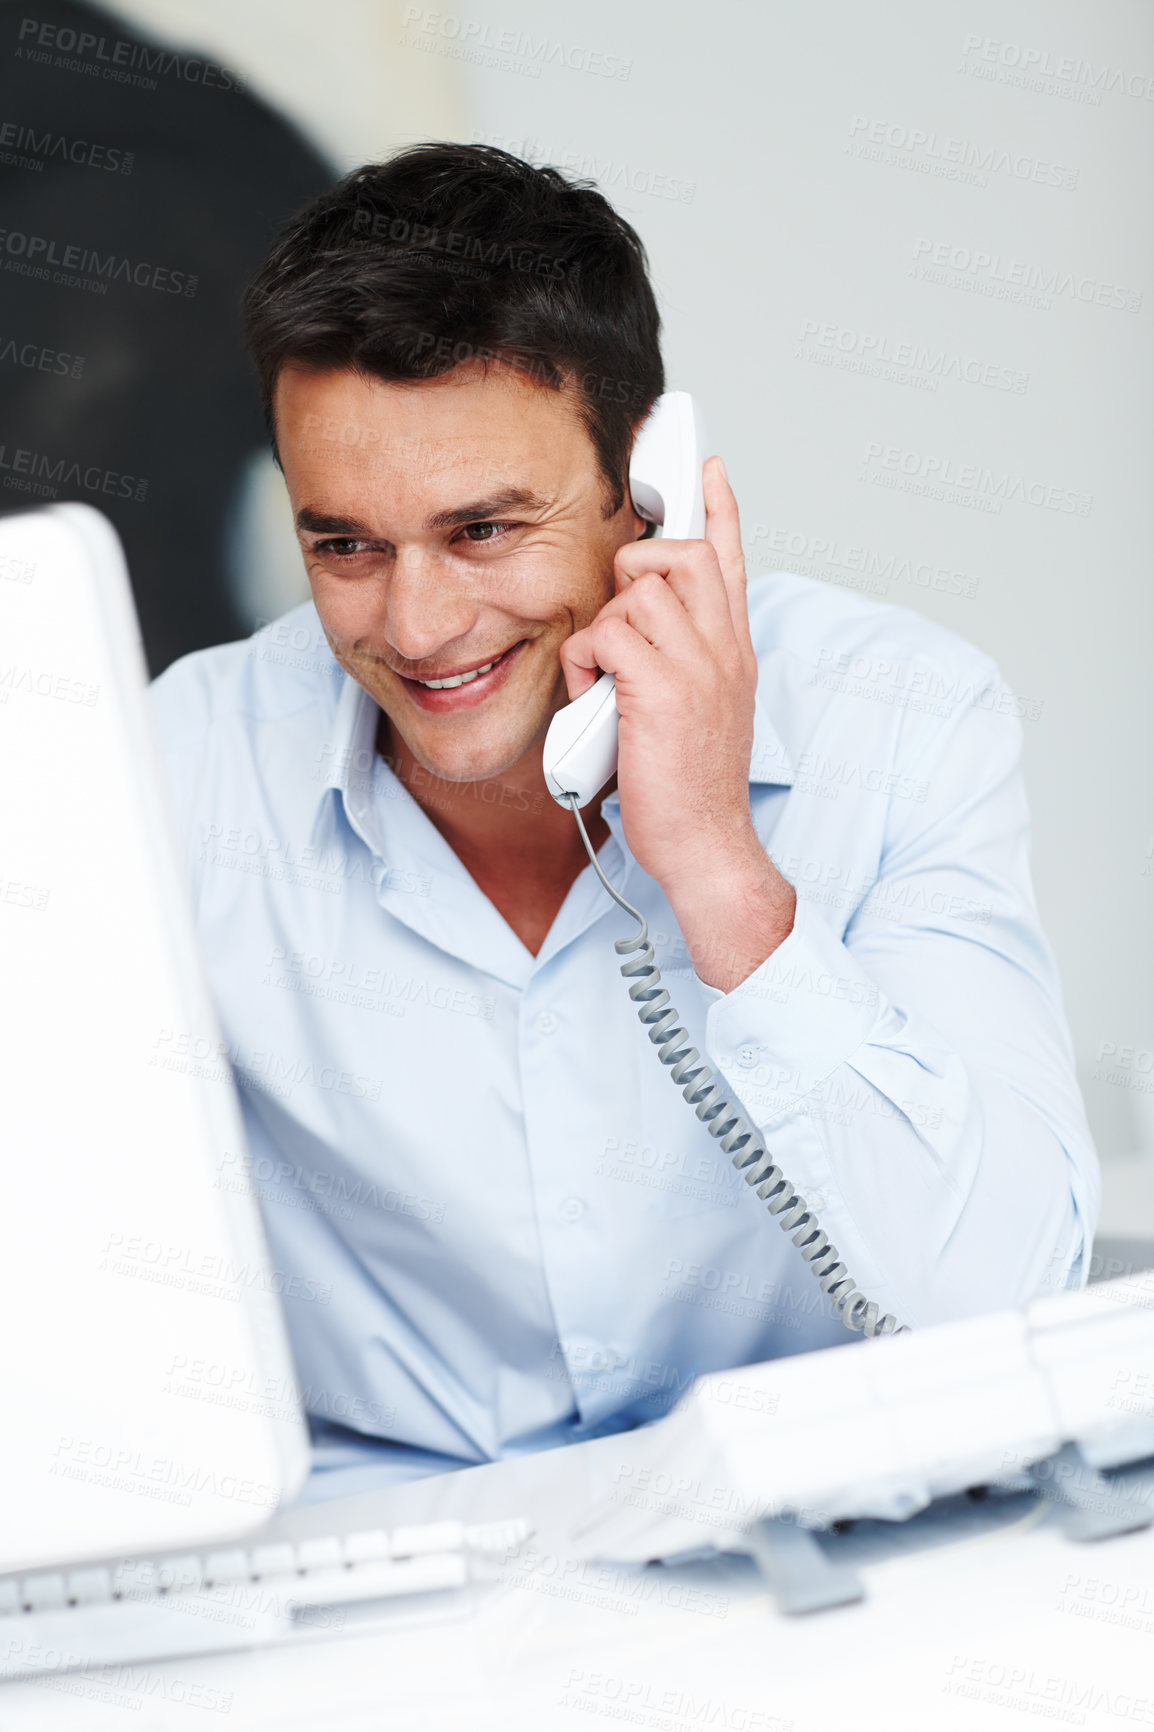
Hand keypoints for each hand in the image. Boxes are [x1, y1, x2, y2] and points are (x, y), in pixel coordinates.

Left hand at [559, 456, 794, 989]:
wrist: (707, 846)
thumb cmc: (691, 788)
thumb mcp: (698, 711)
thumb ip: (680, 662)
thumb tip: (633, 633)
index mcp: (734, 650)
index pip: (733, 559)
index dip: (720, 508)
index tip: (708, 468)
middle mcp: (724, 648)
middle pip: (680, 554)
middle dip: (635, 570)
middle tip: (619, 622)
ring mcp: (698, 666)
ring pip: (636, 591)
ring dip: (604, 631)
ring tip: (607, 680)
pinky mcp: (661, 689)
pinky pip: (605, 636)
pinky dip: (585, 666)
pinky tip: (596, 702)